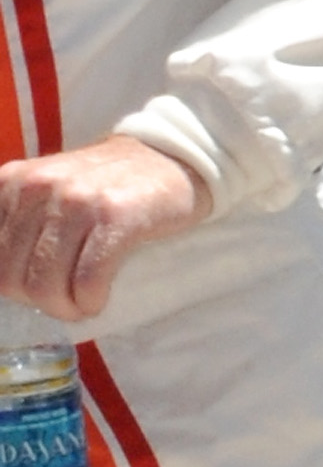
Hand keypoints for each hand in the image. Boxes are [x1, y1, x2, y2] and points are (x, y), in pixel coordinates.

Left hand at [0, 129, 209, 320]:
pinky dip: (90, 301)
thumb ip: (18, 223)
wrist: (163, 158)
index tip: (39, 286)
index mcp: (9, 182)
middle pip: (12, 279)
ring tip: (83, 302)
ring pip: (46, 285)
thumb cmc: (102, 186)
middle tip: (66, 300)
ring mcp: (74, 200)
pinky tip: (98, 299)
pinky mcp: (113, 216)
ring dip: (66, 308)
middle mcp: (35, 187)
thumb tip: (6, 280)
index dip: (12, 286)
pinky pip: (87, 280)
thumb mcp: (44, 191)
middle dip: (40, 302)